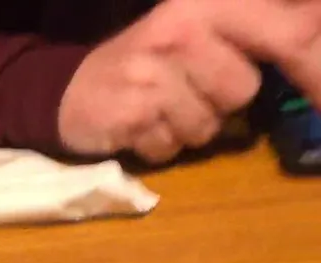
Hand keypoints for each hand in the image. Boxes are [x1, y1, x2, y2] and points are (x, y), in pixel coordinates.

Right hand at [58, 0, 320, 163]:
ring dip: (189, 127)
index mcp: (208, 2)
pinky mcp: (130, 113)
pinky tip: (140, 126)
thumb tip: (320, 32)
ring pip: (208, 125)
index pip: (290, 32)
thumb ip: (272, 31)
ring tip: (161, 109)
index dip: (317, 68)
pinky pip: (172, 147)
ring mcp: (151, 72)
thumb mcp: (209, 31)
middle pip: (242, 89)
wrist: (69, 90)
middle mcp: (180, 28)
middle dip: (223, 100)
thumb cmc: (150, 62)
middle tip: (190, 89)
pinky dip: (159, 146)